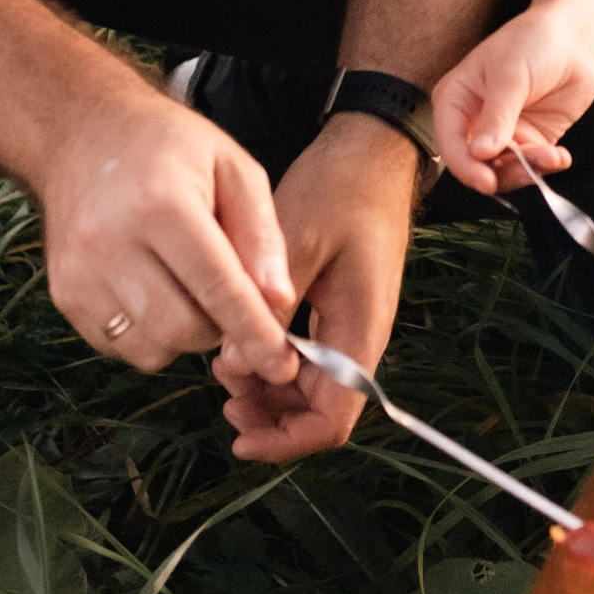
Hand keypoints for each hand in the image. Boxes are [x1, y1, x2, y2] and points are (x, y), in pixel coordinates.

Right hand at [35, 77, 297, 386]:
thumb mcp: (231, 166)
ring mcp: (80, 274)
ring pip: (152, 347)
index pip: (217, 287)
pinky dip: (150, 335)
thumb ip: (261, 233)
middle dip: (220, 329)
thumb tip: (278, 300)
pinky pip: (120, 346)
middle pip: (183, 328)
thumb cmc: (166, 146)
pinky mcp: (64, 295)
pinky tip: (156, 294)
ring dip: (185, 336)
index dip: (254, 332)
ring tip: (189, 289)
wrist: (79, 133)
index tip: (282, 364)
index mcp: (160, 205)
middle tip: (229, 297)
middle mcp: (110, 243)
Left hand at [213, 111, 421, 461]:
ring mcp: (348, 326)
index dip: (287, 441)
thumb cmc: (340, 188)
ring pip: (309, 388)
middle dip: (270, 416)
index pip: (333, 419)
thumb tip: (234, 364)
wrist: (370, 153)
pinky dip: (272, 360)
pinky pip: (306, 357)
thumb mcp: (299, 239)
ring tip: (224, 367)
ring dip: (267, 390)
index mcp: (359, 330)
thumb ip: (270, 304)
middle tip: (222, 397)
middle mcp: (359, 338)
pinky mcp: (335, 311)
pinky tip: (240, 342)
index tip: (240, 437)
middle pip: (318, 411)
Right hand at [432, 2, 593, 195]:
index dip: (465, 167)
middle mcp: (475, 122)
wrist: (572, 39)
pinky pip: (532, 165)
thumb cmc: (532, 42)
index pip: (451, 143)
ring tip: (552, 156)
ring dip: (528, 170)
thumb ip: (496, 115)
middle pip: (477, 164)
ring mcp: (504, 134)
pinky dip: (546, 166)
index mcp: (456, 100)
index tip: (486, 182)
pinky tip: (560, 156)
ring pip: (505, 170)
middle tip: (528, 171)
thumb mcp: (510, 75)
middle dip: (502, 173)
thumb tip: (480, 153)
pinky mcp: (531, 141)